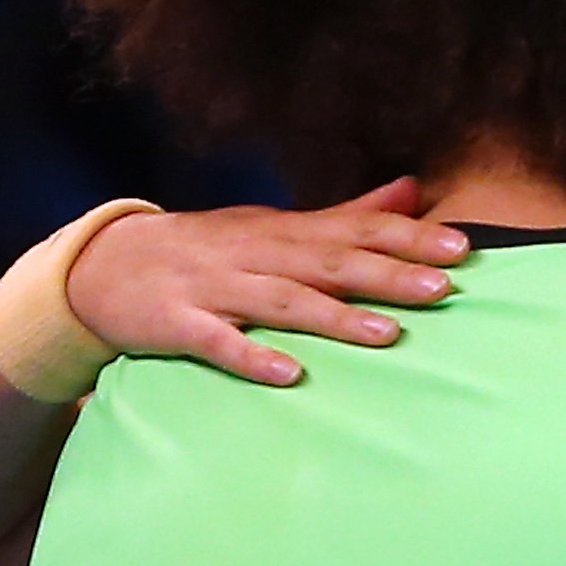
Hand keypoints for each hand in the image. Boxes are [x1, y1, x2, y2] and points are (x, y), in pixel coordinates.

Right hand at [65, 182, 469, 385]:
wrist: (102, 264)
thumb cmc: (207, 250)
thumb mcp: (276, 227)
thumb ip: (346, 216)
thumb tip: (411, 192)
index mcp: (283, 230)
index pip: (356, 229)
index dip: (408, 238)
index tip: (462, 249)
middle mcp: (254, 252)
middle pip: (329, 262)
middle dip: (388, 274)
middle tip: (443, 288)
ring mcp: (215, 286)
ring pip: (282, 300)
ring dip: (335, 318)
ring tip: (386, 336)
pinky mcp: (177, 323)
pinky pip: (218, 341)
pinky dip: (253, 356)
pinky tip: (290, 374)